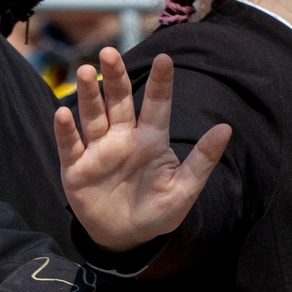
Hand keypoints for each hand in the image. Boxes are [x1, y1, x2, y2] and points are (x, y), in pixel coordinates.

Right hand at [54, 48, 230, 252]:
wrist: (127, 239)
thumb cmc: (158, 212)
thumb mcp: (185, 189)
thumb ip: (203, 160)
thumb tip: (227, 128)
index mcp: (151, 140)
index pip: (157, 105)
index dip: (160, 83)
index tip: (166, 59)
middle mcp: (123, 138)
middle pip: (118, 102)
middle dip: (115, 77)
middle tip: (109, 52)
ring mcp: (98, 151)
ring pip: (93, 116)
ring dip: (88, 95)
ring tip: (86, 71)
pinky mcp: (77, 168)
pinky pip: (70, 145)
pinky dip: (67, 130)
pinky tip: (64, 113)